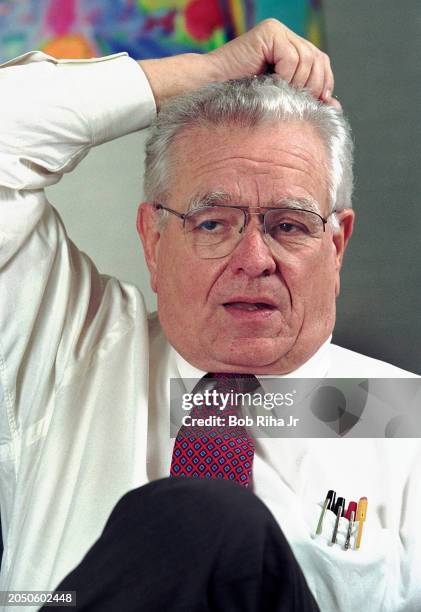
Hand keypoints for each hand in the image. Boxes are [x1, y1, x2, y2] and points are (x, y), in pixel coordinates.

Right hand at [139, 19, 339, 109]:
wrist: (208, 93)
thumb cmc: (238, 102)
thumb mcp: (279, 101)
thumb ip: (305, 99)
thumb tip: (335, 105)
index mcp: (289, 50)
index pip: (321, 62)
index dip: (323, 83)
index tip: (317, 103)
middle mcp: (285, 36)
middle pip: (318, 59)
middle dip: (313, 86)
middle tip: (295, 102)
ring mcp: (277, 32)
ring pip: (308, 59)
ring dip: (297, 83)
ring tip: (278, 94)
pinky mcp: (268, 33)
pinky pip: (292, 57)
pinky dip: (286, 75)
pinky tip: (270, 83)